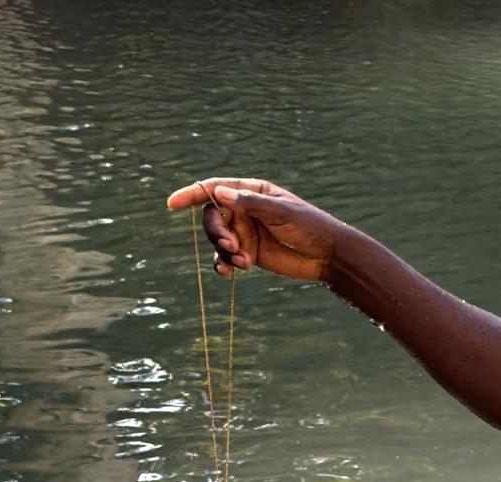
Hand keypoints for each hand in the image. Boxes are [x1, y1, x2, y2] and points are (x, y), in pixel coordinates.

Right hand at [166, 177, 345, 280]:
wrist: (328, 255)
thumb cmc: (309, 226)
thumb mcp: (281, 212)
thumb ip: (250, 203)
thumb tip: (219, 193)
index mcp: (251, 191)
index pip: (215, 189)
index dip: (192, 194)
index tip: (172, 204)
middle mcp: (244, 209)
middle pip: (213, 217)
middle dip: (216, 233)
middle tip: (231, 246)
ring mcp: (245, 232)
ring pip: (218, 240)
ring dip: (224, 252)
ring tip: (243, 262)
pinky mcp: (249, 252)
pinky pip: (227, 258)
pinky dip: (224, 265)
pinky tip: (229, 273)